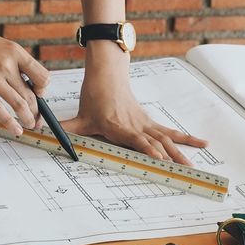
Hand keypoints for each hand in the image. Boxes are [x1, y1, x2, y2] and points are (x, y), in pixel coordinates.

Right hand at [0, 14, 49, 136]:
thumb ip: (9, 61)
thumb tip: (20, 80)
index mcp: (14, 51)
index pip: (42, 76)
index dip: (43, 90)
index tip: (39, 96)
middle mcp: (7, 64)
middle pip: (32, 95)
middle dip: (36, 111)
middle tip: (36, 120)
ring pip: (20, 104)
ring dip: (27, 119)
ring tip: (28, 125)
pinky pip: (0, 110)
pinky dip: (10, 123)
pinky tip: (15, 130)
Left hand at [62, 48, 207, 164]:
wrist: (107, 73)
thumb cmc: (94, 95)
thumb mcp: (78, 115)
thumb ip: (65, 129)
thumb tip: (42, 133)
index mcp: (117, 125)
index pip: (134, 138)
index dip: (147, 148)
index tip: (158, 159)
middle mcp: (134, 125)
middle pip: (155, 142)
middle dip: (170, 157)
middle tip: (184, 171)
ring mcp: (144, 123)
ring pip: (166, 139)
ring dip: (181, 153)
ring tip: (194, 166)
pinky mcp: (149, 122)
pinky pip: (170, 132)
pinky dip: (186, 139)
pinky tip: (202, 143)